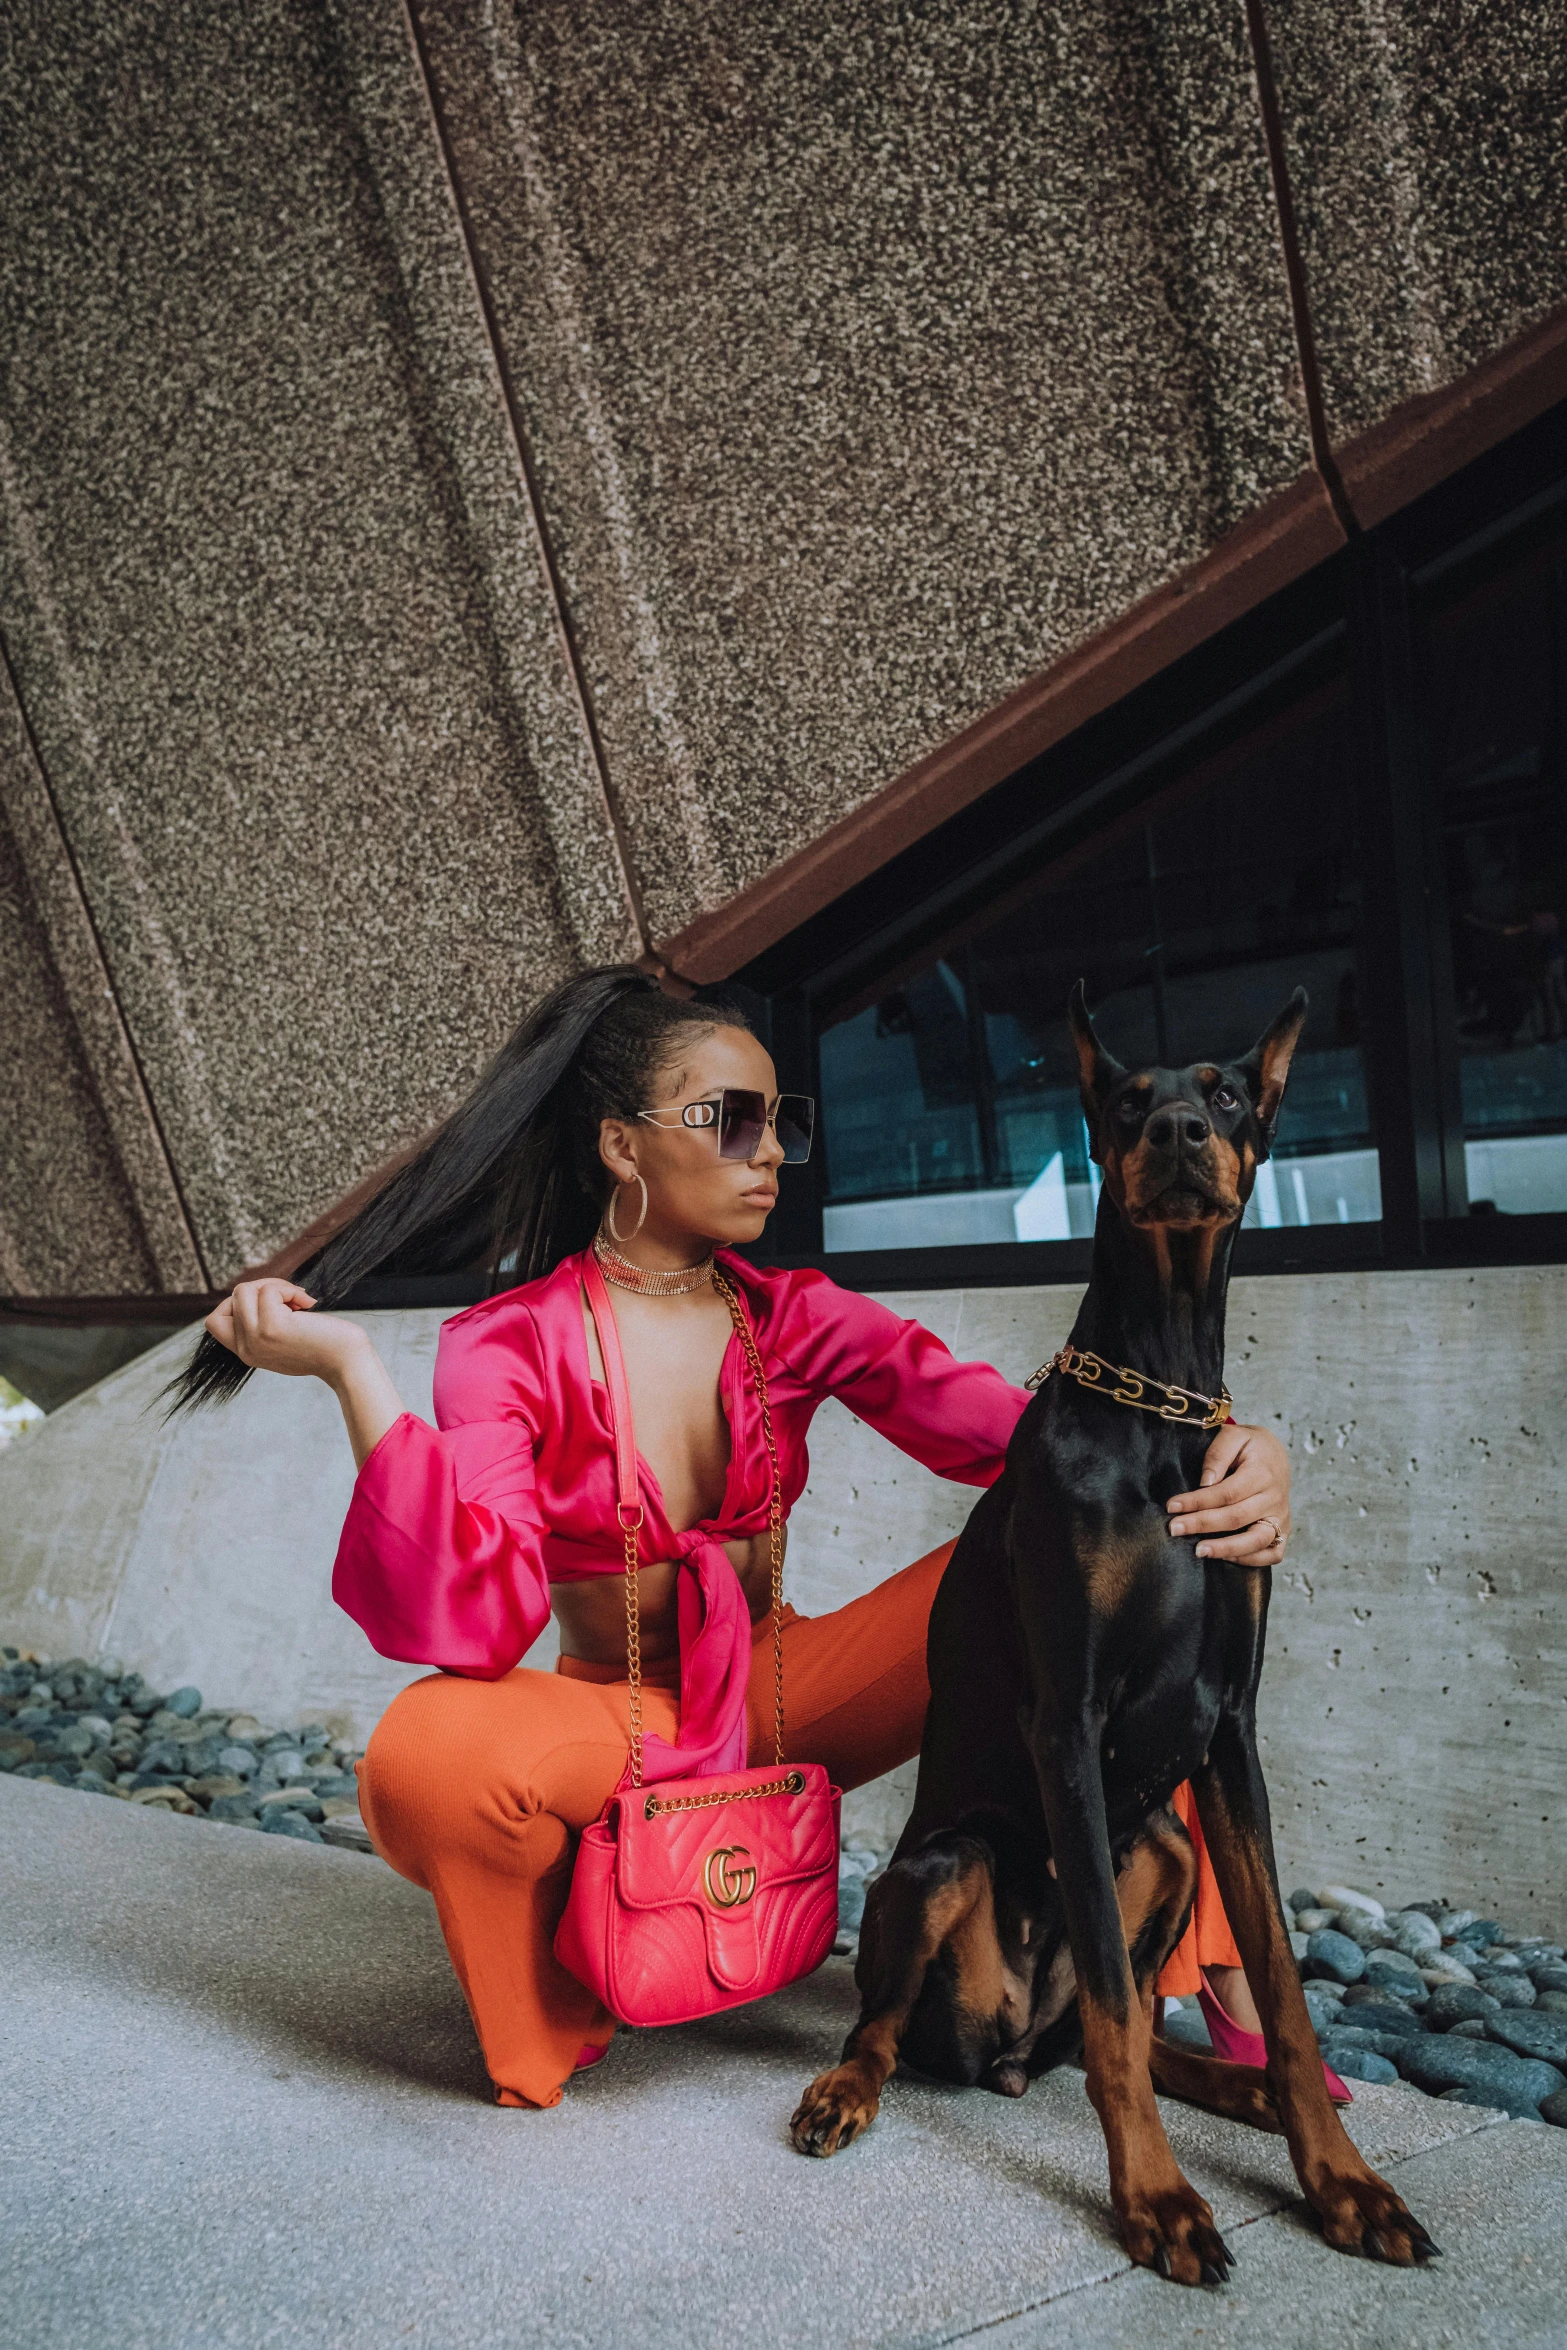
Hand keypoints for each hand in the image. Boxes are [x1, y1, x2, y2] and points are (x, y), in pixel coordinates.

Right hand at [205, 1279, 368, 1386]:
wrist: (347, 1361)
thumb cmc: (322, 1346)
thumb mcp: (282, 1340)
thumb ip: (262, 1324)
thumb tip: (252, 1291)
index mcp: (245, 1353)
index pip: (215, 1322)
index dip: (237, 1303)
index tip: (269, 1303)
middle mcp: (245, 1349)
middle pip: (232, 1298)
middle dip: (260, 1287)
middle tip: (288, 1297)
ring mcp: (255, 1338)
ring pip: (244, 1290)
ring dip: (275, 1286)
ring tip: (298, 1300)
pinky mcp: (270, 1327)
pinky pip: (267, 1291)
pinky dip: (289, 1290)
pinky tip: (307, 1304)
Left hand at [1166, 1421, 1290, 1565]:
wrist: (1275, 1454)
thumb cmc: (1250, 1446)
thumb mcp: (1234, 1436)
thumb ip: (1218, 1455)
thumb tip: (1205, 1482)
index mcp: (1263, 1473)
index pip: (1227, 1493)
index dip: (1198, 1501)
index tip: (1172, 1506)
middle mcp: (1275, 1498)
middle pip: (1236, 1518)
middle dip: (1202, 1525)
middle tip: (1175, 1529)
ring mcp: (1281, 1518)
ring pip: (1256, 1541)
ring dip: (1225, 1549)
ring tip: (1199, 1551)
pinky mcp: (1283, 1531)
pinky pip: (1272, 1554)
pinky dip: (1250, 1560)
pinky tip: (1224, 1556)